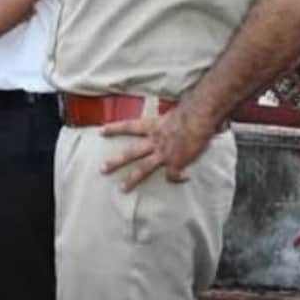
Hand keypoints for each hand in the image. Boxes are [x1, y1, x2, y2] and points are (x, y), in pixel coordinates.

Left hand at [99, 104, 215, 191]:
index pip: (129, 126)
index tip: (101, 131)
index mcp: (153, 126)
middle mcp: (154, 141)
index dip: (115, 128)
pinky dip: (177, 178)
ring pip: (144, 168)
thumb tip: (174, 117)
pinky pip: (173, 175)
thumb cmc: (190, 111)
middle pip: (130, 152)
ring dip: (132, 179)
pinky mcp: (176, 163)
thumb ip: (169, 120)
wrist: (198, 118)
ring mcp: (163, 153)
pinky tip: (182, 178)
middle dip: (115, 161)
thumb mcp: (174, 113)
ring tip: (122, 188)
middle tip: (102, 169)